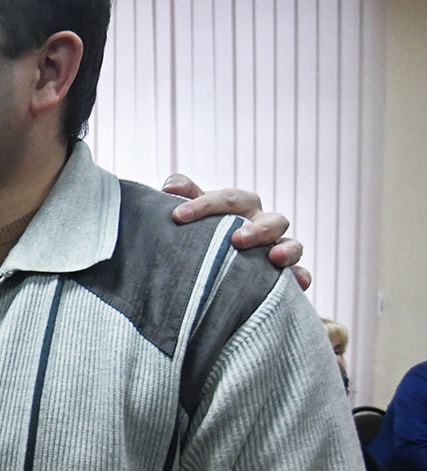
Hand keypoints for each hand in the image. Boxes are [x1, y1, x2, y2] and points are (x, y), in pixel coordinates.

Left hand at [164, 174, 309, 289]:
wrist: (204, 263)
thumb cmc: (197, 231)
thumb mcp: (189, 212)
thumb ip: (184, 195)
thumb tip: (170, 186)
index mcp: (240, 207)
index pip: (229, 199)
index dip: (205, 205)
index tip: (178, 216)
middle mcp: (263, 225)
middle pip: (272, 220)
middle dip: (257, 229)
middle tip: (237, 240)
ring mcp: (275, 249)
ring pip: (293, 245)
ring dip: (287, 250)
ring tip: (275, 258)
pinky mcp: (283, 276)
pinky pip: (301, 274)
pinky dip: (301, 277)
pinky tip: (297, 284)